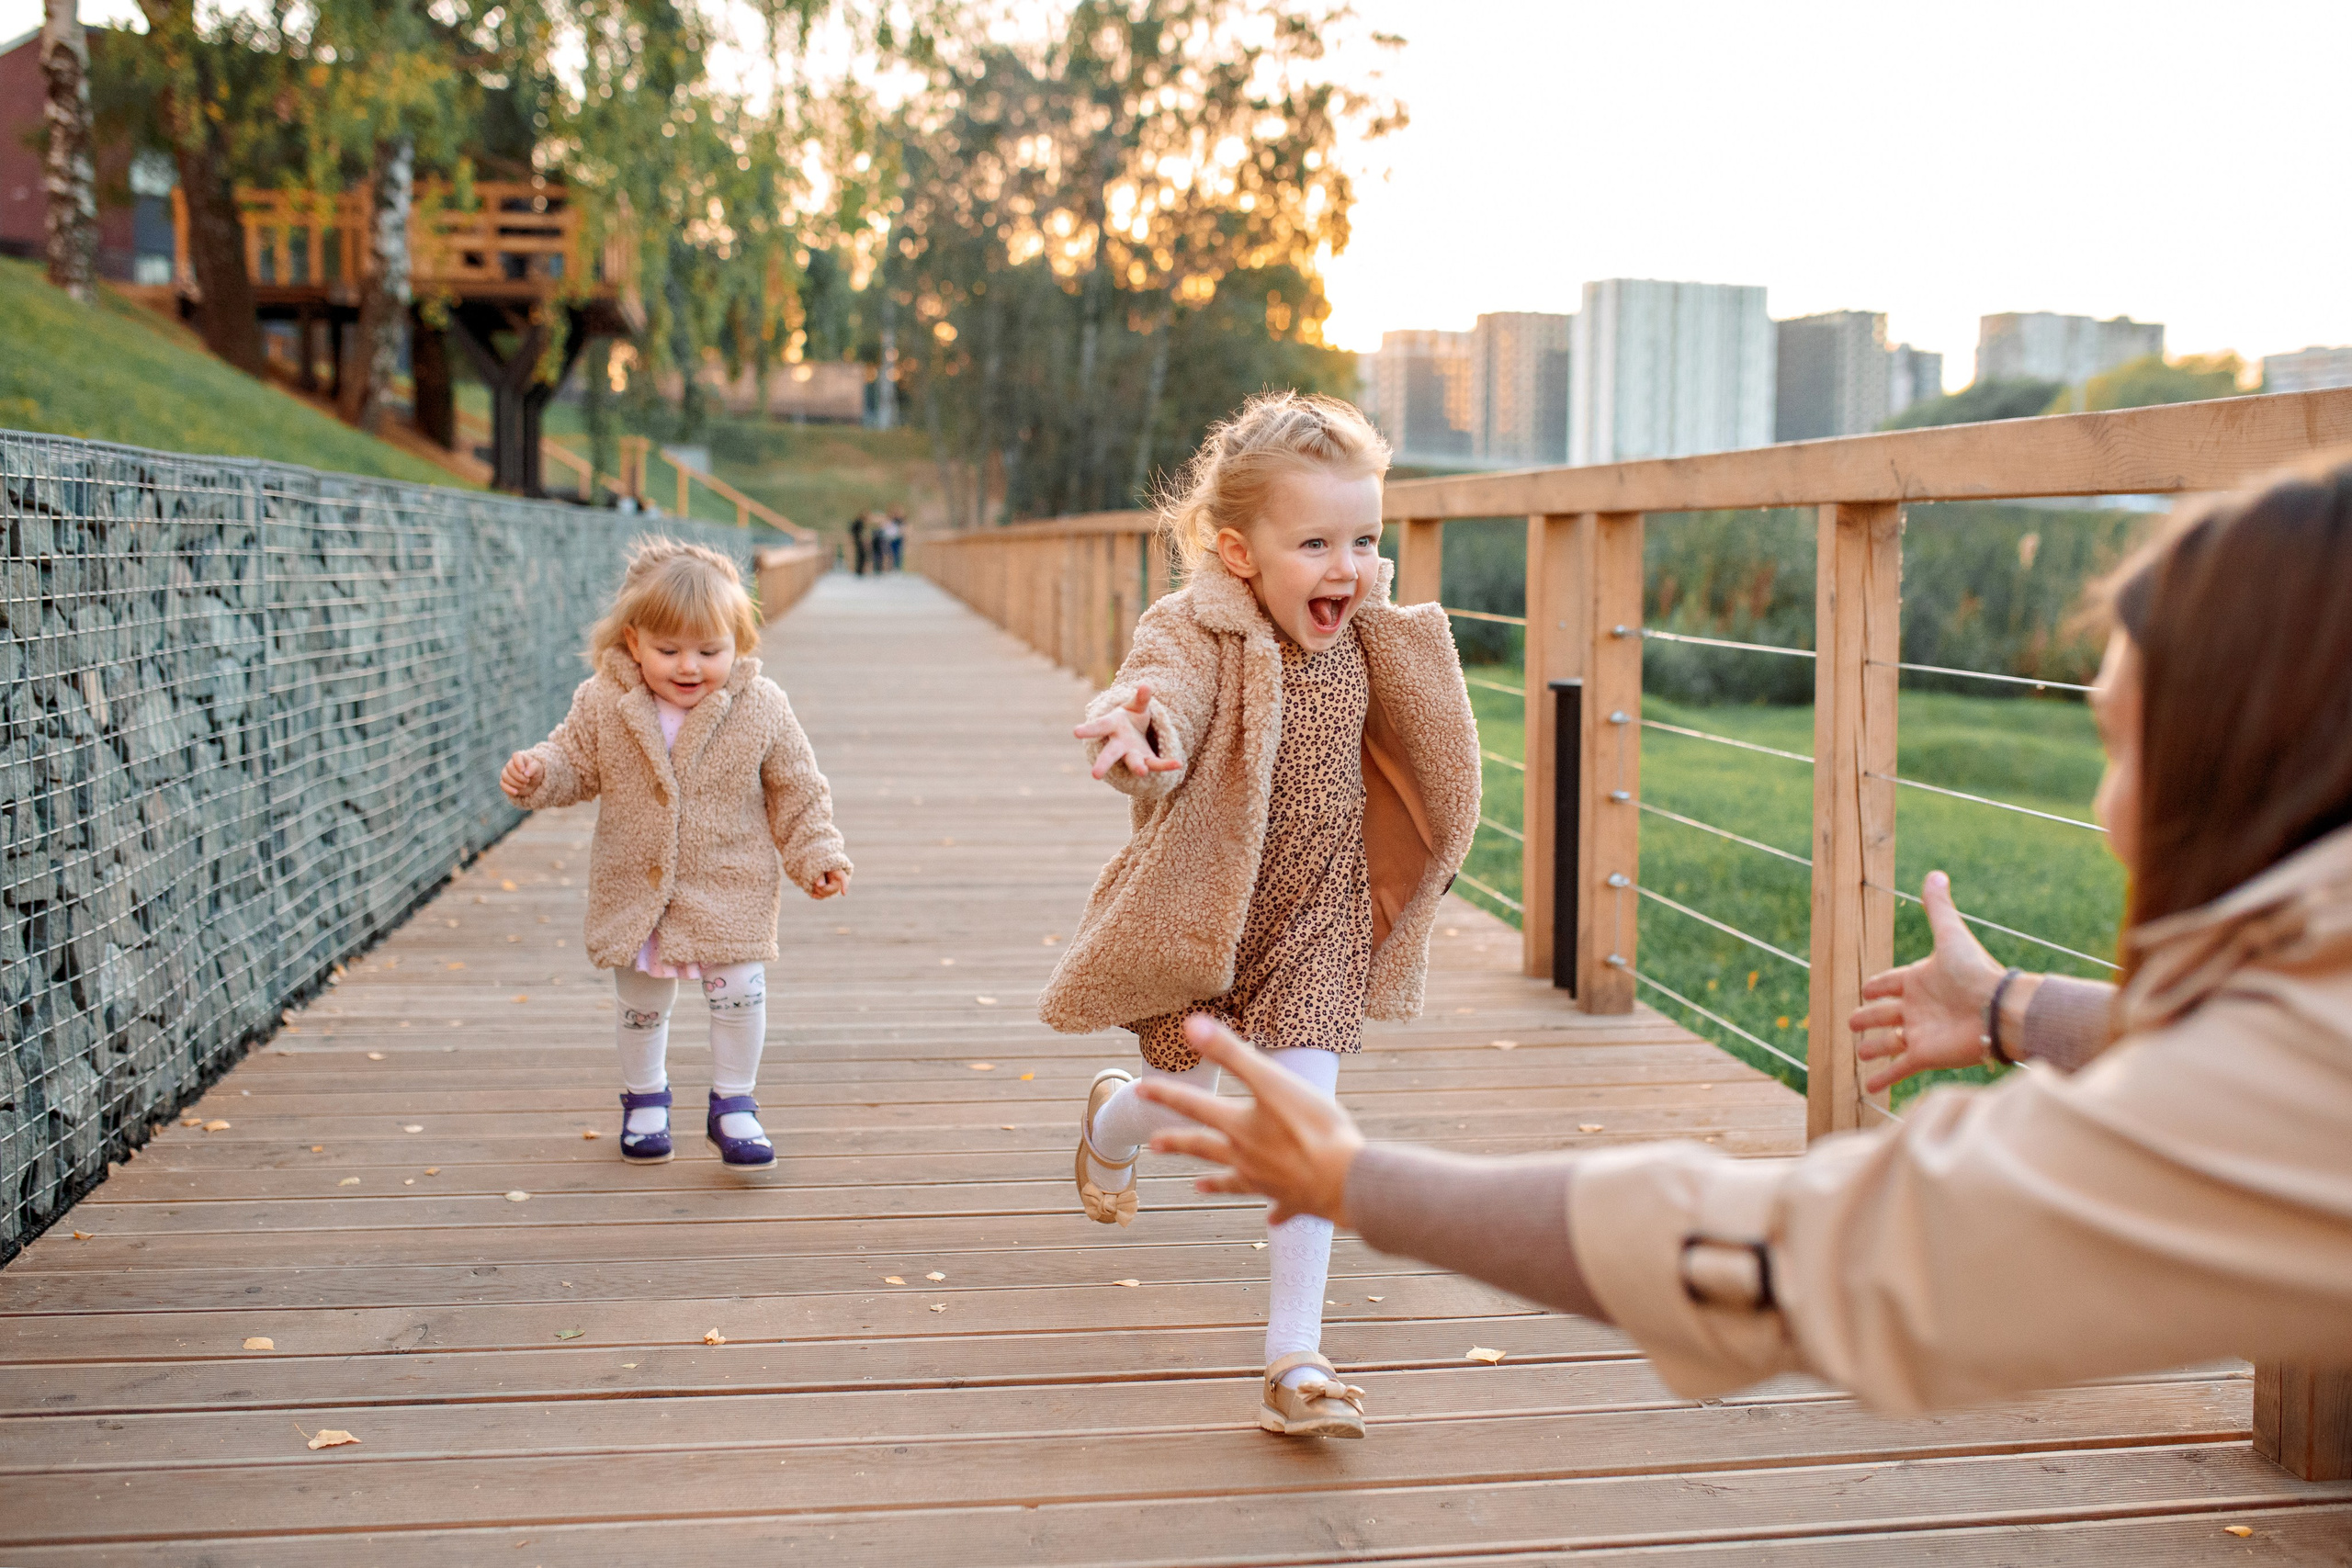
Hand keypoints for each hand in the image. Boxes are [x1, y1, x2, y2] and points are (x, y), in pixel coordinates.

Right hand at [500, 751, 543, 802]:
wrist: (533, 782)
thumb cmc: (535, 772)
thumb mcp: (538, 769)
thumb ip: (533, 768)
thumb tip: (526, 773)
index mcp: (520, 757)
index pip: (516, 756)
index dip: (518, 763)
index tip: (523, 771)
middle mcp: (511, 764)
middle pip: (510, 768)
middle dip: (519, 776)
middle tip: (527, 781)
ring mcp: (506, 773)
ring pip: (505, 777)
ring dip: (515, 783)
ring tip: (525, 785)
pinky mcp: (504, 782)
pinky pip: (503, 785)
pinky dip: (509, 789)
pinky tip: (516, 792)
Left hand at [808, 868, 850, 899]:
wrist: (817, 869)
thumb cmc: (819, 866)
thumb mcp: (820, 869)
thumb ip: (820, 876)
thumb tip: (819, 885)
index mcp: (838, 872)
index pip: (842, 878)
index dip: (844, 886)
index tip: (843, 893)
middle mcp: (838, 882)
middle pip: (832, 889)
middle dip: (822, 888)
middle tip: (815, 882)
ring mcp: (833, 888)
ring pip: (827, 894)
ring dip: (818, 890)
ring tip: (814, 883)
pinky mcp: (827, 892)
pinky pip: (823, 897)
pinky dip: (817, 896)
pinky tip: (813, 895)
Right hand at [1073, 684, 1183, 781]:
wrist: (1138, 733)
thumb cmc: (1131, 716)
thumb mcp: (1136, 706)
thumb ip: (1141, 698)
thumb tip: (1146, 686)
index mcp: (1112, 726)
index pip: (1099, 727)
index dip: (1088, 729)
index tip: (1075, 732)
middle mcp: (1119, 744)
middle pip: (1110, 754)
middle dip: (1103, 764)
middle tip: (1095, 775)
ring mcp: (1132, 755)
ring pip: (1133, 763)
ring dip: (1138, 767)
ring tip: (1141, 772)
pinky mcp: (1147, 760)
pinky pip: (1157, 763)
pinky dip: (1167, 764)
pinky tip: (1178, 763)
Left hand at [1136, 1016, 1363, 1225]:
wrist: (1346, 1181)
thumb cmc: (1313, 1127)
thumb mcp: (1271, 1081)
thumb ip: (1232, 1053)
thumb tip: (1190, 1025)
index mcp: (1239, 1127)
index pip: (1193, 1106)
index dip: (1167, 1095)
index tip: (1140, 1091)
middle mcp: (1246, 1157)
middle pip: (1204, 1148)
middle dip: (1179, 1143)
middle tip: (1155, 1144)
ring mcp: (1268, 1183)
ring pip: (1235, 1182)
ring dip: (1216, 1182)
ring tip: (1198, 1186)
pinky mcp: (1294, 1201)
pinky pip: (1279, 1209)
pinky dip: (1275, 1213)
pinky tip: (1272, 1218)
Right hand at [1850, 871, 2017, 1091]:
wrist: (1997, 1010)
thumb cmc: (1974, 972)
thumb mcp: (1950, 936)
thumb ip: (1939, 908)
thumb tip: (1935, 873)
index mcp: (1920, 980)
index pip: (1890, 983)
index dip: (1878, 986)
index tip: (1867, 989)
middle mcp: (1917, 1007)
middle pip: (1884, 1013)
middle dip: (1868, 1017)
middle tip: (1853, 1021)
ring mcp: (1919, 1033)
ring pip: (1889, 1042)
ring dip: (1875, 1048)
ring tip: (1862, 1052)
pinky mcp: (1923, 1055)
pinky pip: (1898, 1069)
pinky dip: (1884, 1079)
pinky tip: (1871, 1089)